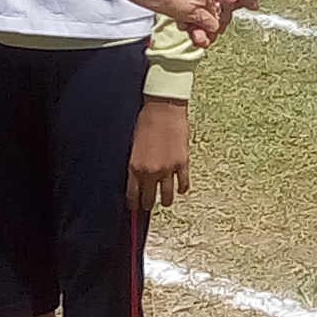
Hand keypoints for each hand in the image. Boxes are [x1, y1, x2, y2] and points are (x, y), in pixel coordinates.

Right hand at [109, 0, 227, 44]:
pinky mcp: (194, 9)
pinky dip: (203, 33)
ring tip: (196, 29)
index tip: (210, 4)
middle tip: (202, 20)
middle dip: (214, 14)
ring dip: (207, 26)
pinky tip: (192, 31)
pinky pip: (210, 27)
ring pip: (219, 17)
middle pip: (225, 2)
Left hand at [129, 95, 191, 209]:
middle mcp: (150, 171)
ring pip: (167, 196)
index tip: (134, 207)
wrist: (163, 109)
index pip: (133, 194)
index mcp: (135, 166)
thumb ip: (136, 163)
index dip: (133, 203)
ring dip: (166, 201)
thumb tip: (138, 177)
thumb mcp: (134, 145)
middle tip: (147, 206)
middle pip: (149, 198)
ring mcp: (167, 169)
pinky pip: (183, 184)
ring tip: (166, 202)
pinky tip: (180, 189)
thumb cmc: (146, 121)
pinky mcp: (182, 164)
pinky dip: (182, 189)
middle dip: (147, 204)